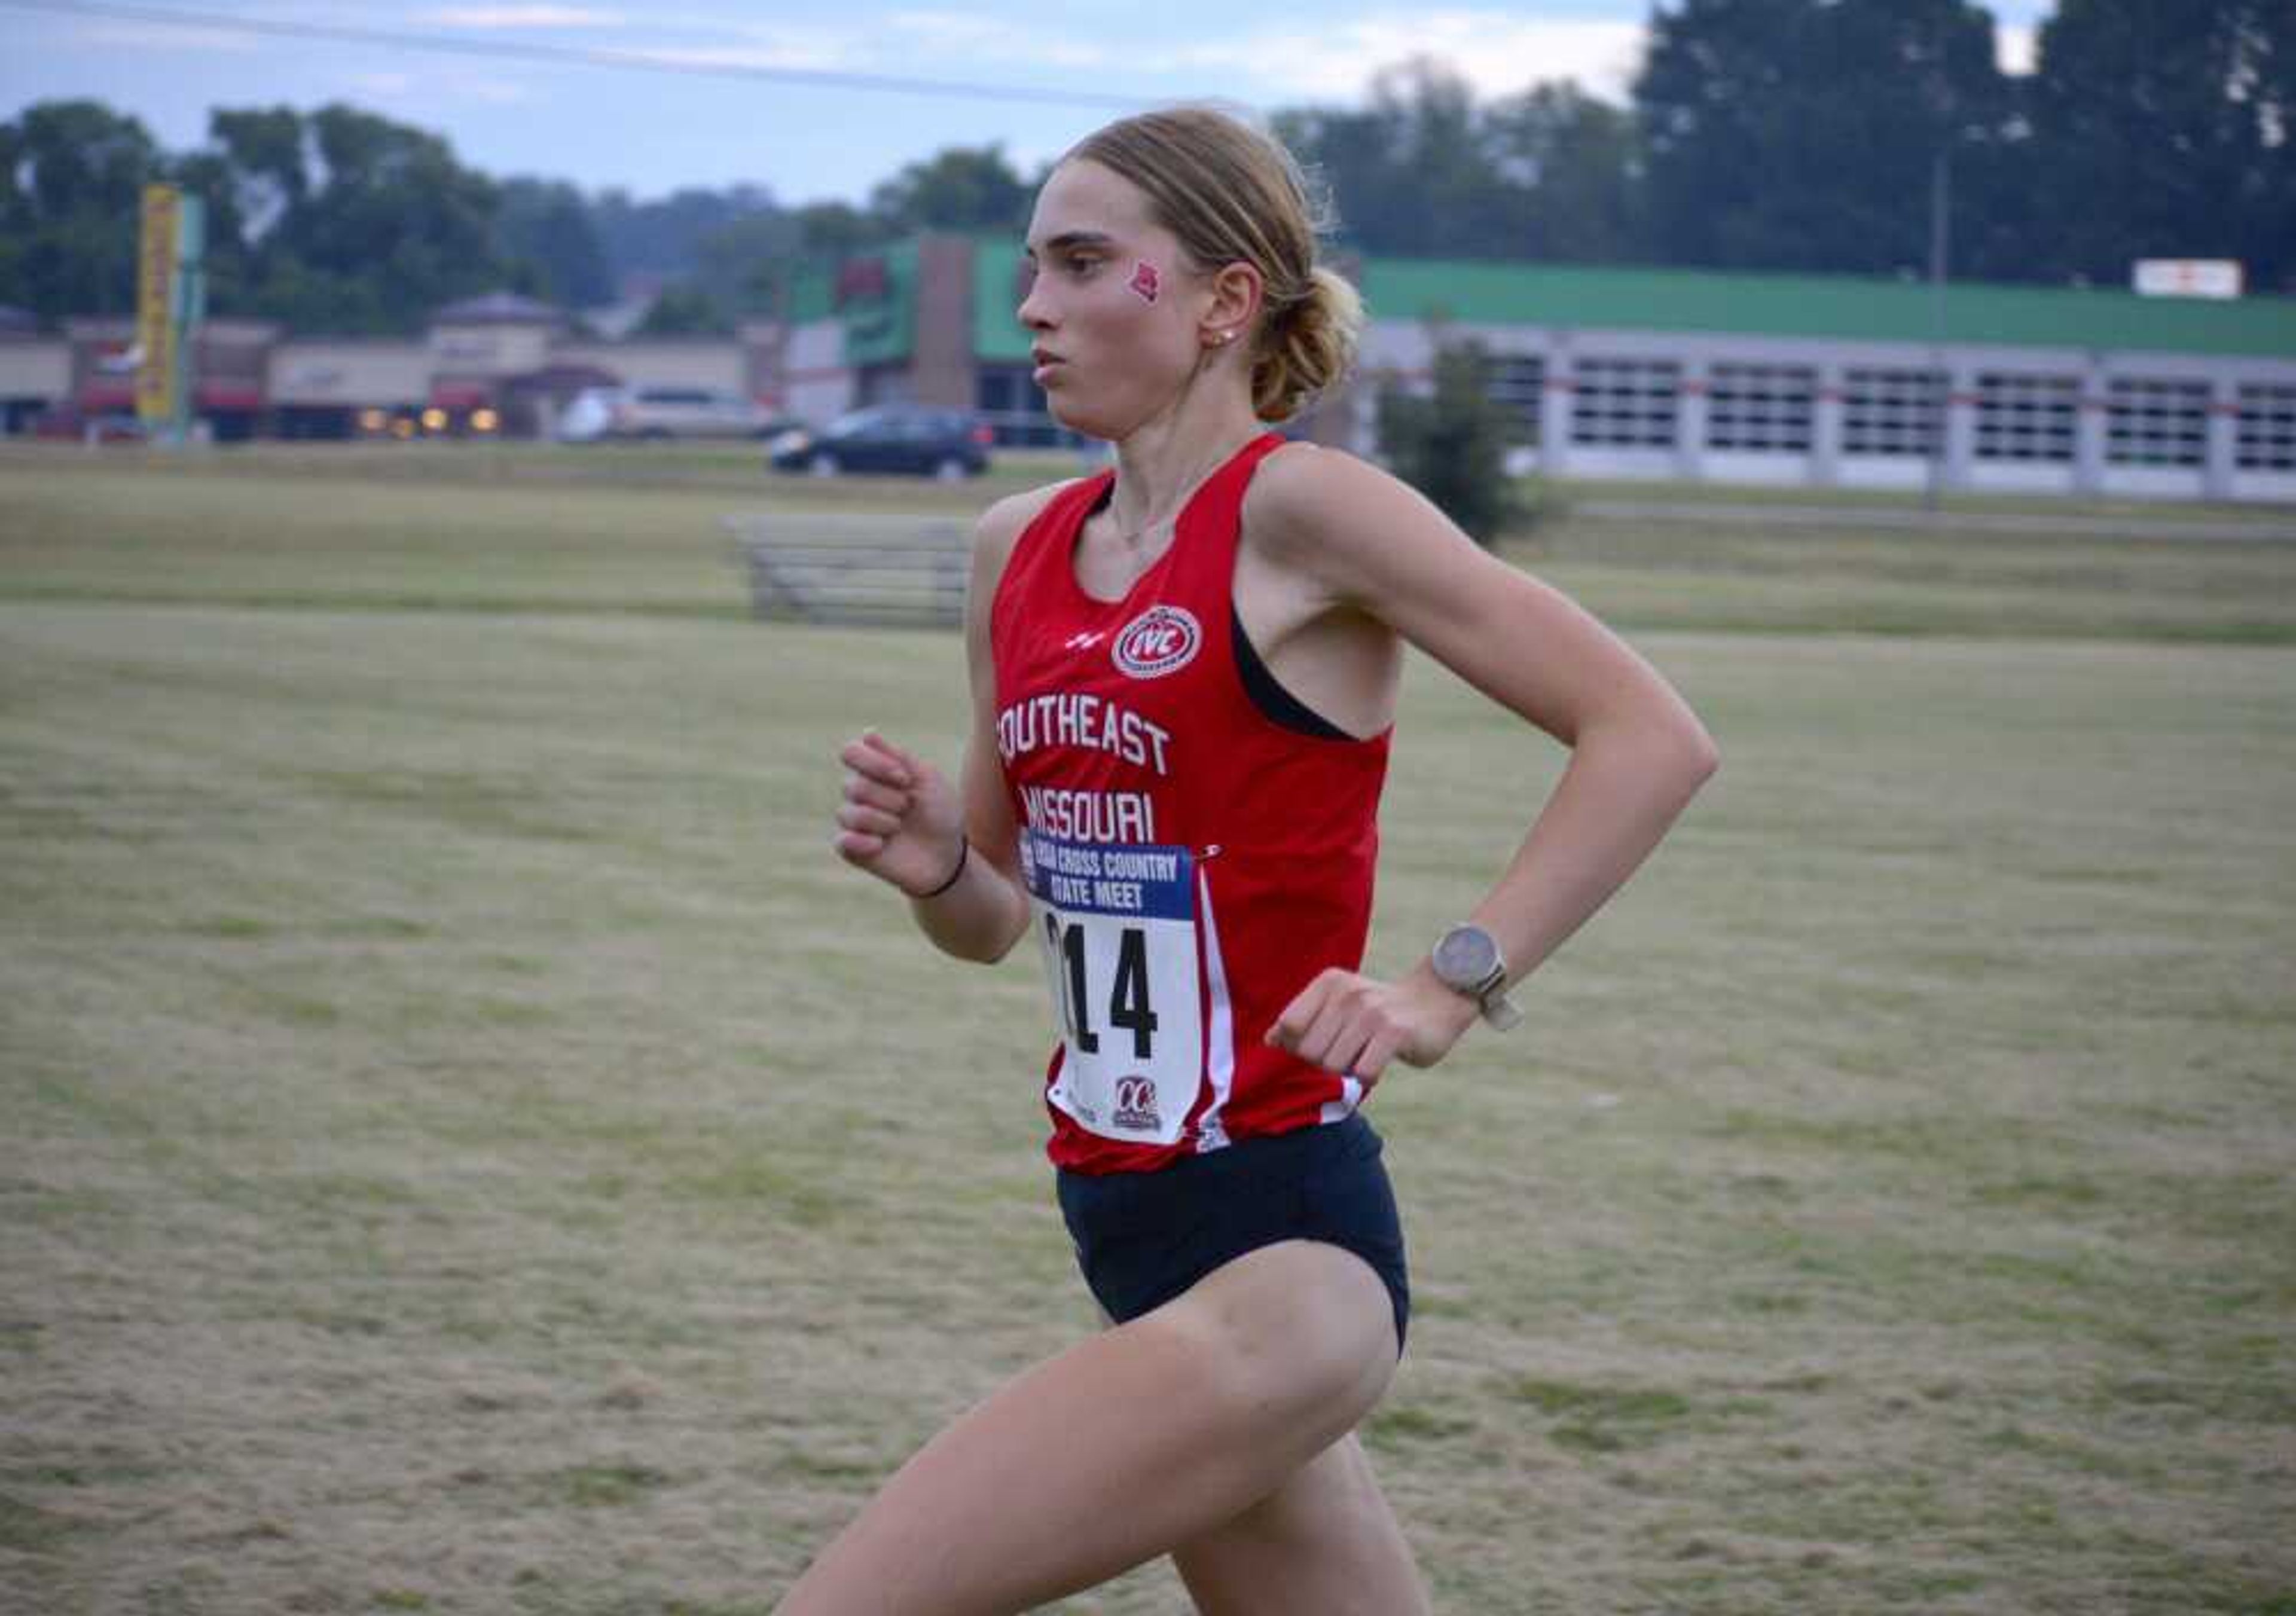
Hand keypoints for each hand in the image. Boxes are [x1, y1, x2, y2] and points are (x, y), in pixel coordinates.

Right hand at [832, 730, 966, 897]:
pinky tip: (881, 845)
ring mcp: (855, 822)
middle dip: (888, 798)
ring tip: (899, 828)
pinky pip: (842, 841)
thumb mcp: (928, 779)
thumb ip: (898, 757)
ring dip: (882, 821)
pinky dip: (863, 842)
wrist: (950, 855)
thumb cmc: (941, 813)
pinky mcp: (853, 850)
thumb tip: (867, 733)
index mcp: (876, 772)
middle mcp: (861, 794)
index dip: (874, 764)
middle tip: (909, 808)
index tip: (905, 779)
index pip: (851, 753)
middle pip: (852, 786)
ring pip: (848, 813)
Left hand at [1263, 964, 1483, 1083]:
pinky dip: (1368, 1076)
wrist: (1437, 1000)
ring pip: (1334, 1065)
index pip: (1290, 1027)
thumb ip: (1304, 1021)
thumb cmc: (1379, 1010)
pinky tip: (1380, 1061)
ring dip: (1349, 1069)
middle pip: (1310, 1052)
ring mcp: (1371, 1012)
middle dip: (1326, 1062)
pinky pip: (1363, 1073)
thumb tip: (1269, 1039)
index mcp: (1329, 983)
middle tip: (1351, 1050)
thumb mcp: (1339, 1004)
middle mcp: (1347, 994)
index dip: (1300, 1046)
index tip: (1324, 1043)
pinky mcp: (1395, 1033)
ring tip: (1366, 1052)